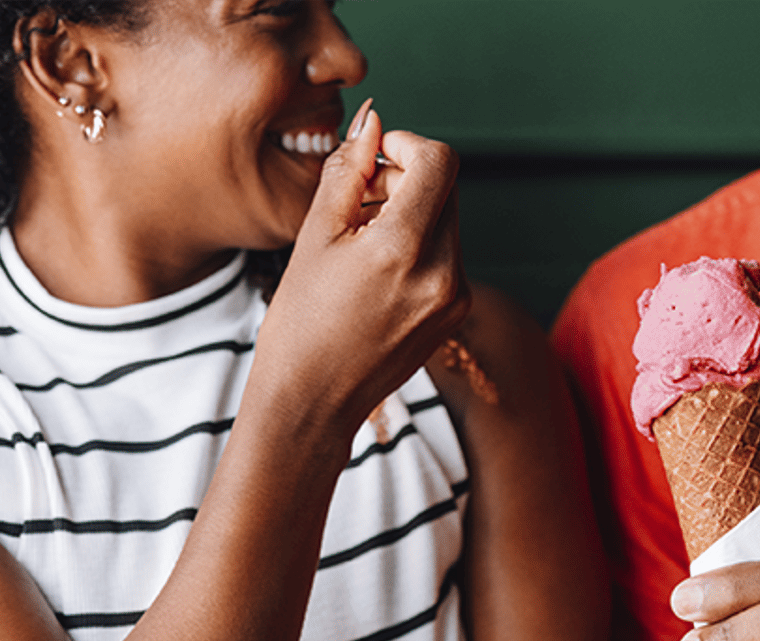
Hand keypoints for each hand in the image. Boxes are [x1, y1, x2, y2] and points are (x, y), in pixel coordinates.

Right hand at [255, 106, 468, 433]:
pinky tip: (379, 273)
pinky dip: (420, 247)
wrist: (313, 400)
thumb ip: (348, 171)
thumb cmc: (302, 320)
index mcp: (405, 250)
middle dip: (405, 180)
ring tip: (362, 243)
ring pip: (449, 222)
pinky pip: (449, 256)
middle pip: (446, 189)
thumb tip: (373, 122)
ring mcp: (456, 298)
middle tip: (359, 202)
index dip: (408, 145)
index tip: (377, 156)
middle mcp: (444, 274)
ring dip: (412, 213)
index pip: (440, 162)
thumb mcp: (315, 235)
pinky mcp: (457, 313)